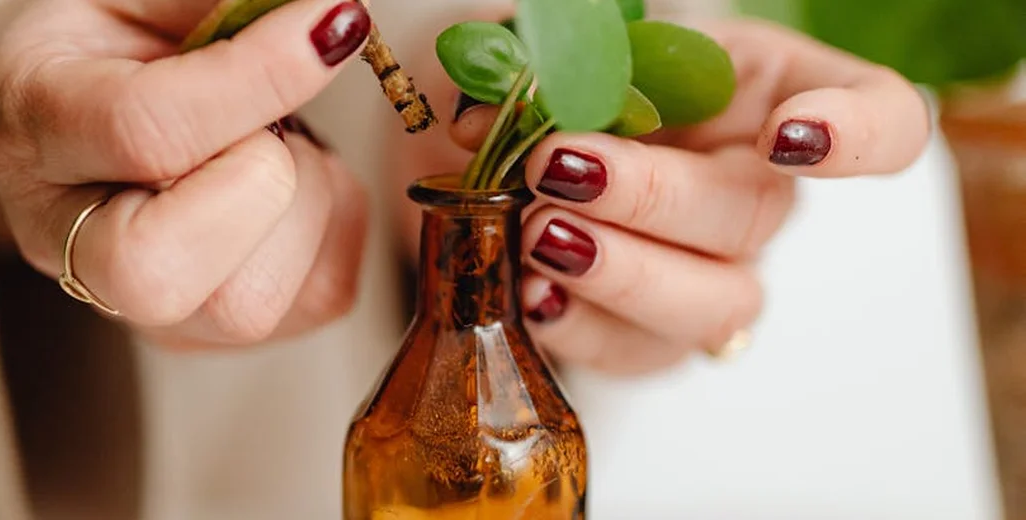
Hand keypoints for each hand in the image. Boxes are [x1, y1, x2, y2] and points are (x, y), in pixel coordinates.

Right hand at [0, 0, 373, 347]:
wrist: (94, 109)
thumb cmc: (116, 48)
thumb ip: (213, 2)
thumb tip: (324, 18)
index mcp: (33, 128)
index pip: (145, 132)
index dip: (260, 79)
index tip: (328, 26)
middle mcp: (67, 240)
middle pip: (160, 271)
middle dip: (259, 183)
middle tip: (271, 124)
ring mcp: (137, 308)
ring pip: (250, 303)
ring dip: (307, 205)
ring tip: (280, 146)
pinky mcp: (211, 335)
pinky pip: (318, 299)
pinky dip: (334, 230)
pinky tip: (295, 189)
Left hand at [403, 17, 929, 374]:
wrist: (515, 166)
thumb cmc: (562, 92)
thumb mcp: (562, 49)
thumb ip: (549, 51)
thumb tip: (496, 82)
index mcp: (769, 96)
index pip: (885, 123)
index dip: (861, 135)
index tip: (791, 134)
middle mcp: (758, 194)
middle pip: (757, 217)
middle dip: (654, 197)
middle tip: (562, 168)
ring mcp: (715, 275)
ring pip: (713, 304)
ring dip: (623, 271)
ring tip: (540, 234)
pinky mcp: (656, 340)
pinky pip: (639, 355)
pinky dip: (580, 326)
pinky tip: (531, 292)